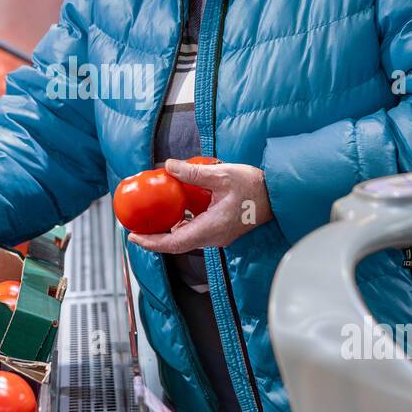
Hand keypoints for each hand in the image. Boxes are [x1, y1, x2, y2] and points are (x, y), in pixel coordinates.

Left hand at [127, 158, 272, 254]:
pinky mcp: (221, 230)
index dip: (151, 242)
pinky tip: (176, 212)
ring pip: (186, 239)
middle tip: (136, 229)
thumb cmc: (254, 187)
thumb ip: (194, 173)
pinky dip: (181, 226)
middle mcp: (213, 237)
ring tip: (151, 220)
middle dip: (154, 239)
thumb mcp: (223, 175)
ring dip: (167, 232)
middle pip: (177, 244)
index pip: (174, 243)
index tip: (134, 237)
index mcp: (211, 228)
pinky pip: (196, 232)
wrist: (278, 195)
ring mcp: (218, 236)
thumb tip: (169, 166)